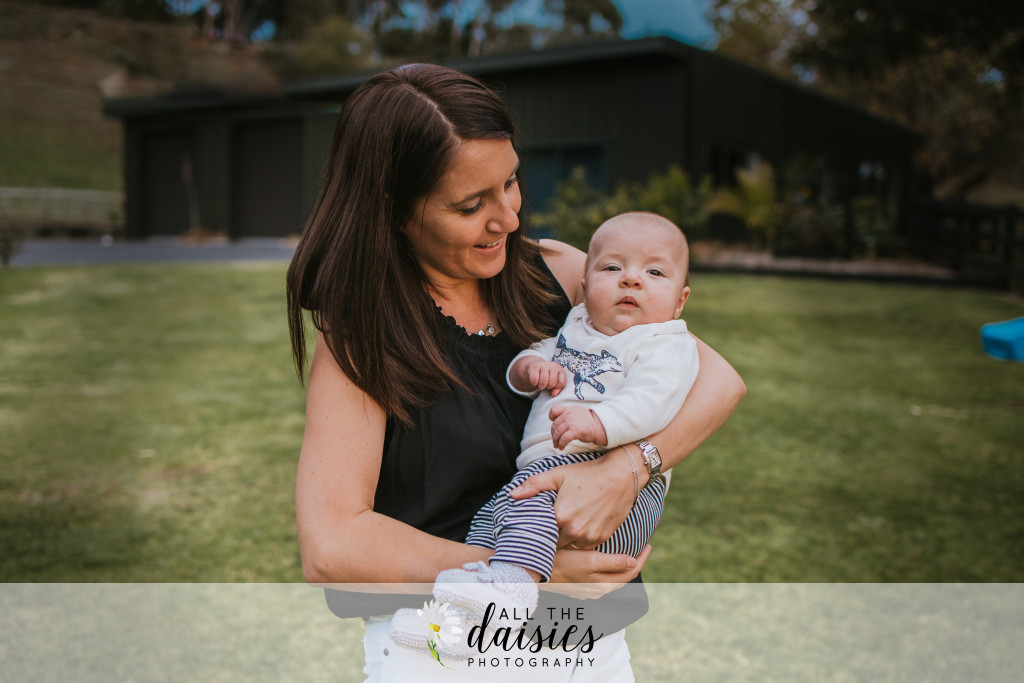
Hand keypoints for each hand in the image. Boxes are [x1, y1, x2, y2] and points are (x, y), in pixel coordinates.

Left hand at [510, 447, 637, 548]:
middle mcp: (574, 530)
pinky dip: (579, 542)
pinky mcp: (601, 538)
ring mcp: (589, 536)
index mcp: (560, 516)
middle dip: (550, 538)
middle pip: (554, 543)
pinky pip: (584, 547)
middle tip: (546, 532)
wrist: (621, 476)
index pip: (541, 533)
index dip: (536, 531)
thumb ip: (534, 485)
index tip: (534, 529)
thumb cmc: (588, 473)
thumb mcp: (559, 474)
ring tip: (561, 532)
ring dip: (564, 542)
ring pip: (569, 547)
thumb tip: (512, 495)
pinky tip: (576, 532)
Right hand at [512, 357, 566, 395]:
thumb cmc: (546, 376)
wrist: (534, 367)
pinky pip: (534, 379)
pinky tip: (534, 382)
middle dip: (547, 387)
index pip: (562, 382)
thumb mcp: (553, 382)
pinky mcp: (534, 366)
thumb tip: (554, 393)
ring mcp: (543, 365)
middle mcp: (553, 365)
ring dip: (540, 387)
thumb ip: (557, 389)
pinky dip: (534, 383)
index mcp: (559, 369)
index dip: (556, 387)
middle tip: (545, 385)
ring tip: (539, 385)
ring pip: (543, 381)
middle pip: (552, 383)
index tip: (552, 386)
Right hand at [543, 545, 650, 598]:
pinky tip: (606, 558)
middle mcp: (598, 590)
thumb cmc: (562, 564)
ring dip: (622, 566)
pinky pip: (601, 577)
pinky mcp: (579, 585)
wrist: (536, 573)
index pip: (631, 572)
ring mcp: (588, 589)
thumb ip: (613, 562)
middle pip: (623, 576)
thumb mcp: (590, 560)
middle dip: (635, 562)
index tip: (649, 545)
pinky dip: (609, 568)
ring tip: (627, 551)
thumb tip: (633, 562)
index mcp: (604, 585)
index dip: (642, 559)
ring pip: (612, 577)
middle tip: (642, 547)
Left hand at [549, 405, 606, 448]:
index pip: (554, 410)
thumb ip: (567, 415)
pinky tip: (562, 447)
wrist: (599, 426)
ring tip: (557, 445)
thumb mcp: (577, 413)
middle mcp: (568, 414)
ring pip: (558, 432)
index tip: (554, 426)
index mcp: (568, 409)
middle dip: (553, 435)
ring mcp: (571, 422)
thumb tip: (558, 422)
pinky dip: (561, 444)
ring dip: (556, 441)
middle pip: (555, 425)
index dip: (551, 418)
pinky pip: (564, 438)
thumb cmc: (588, 422)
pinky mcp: (575, 431)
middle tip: (555, 441)